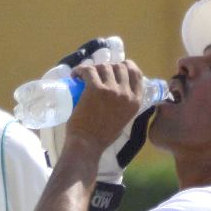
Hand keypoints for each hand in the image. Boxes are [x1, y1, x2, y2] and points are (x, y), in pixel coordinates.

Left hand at [36, 37, 125, 165]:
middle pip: (119, 67)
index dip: (125, 66)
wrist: (88, 144)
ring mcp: (111, 90)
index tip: (114, 68)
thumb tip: (118, 89)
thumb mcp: (124, 118)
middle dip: (107, 68)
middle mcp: (126, 93)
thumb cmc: (103, 136)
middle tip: (95, 75)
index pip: (136, 73)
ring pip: (103, 67)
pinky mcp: (95, 89)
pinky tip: (75, 75)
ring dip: (93, 69)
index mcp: (136, 101)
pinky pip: (88, 70)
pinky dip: (80, 70)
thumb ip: (124, 104)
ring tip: (83, 76)